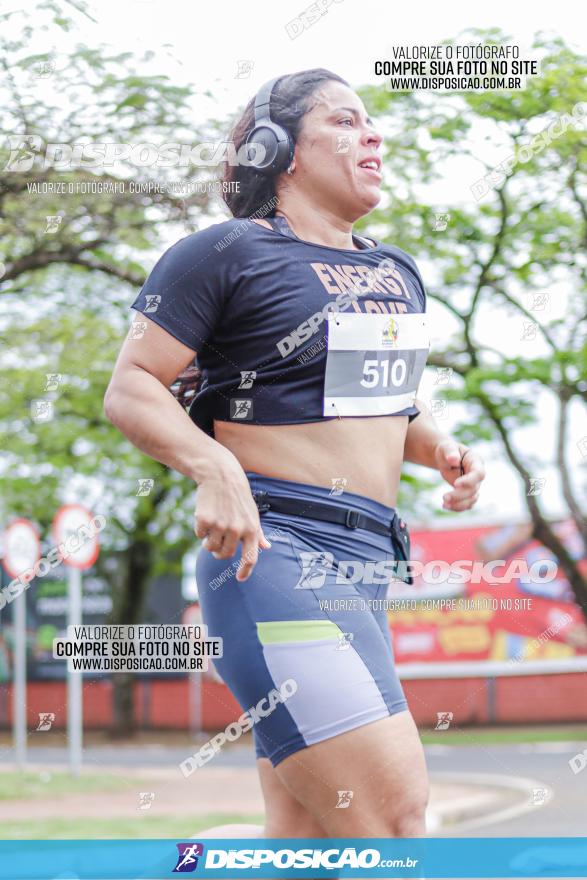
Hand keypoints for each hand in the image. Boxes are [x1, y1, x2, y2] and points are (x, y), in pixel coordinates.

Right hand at [194, 451, 270, 581]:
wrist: (221, 475)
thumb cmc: (238, 496)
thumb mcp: (252, 513)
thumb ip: (258, 532)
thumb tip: (266, 547)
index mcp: (251, 529)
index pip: (251, 557)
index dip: (245, 571)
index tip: (240, 578)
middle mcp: (237, 529)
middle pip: (226, 555)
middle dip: (220, 553)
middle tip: (218, 543)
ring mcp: (220, 526)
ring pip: (211, 547)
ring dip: (209, 542)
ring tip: (212, 526)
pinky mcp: (205, 521)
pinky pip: (199, 535)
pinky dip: (200, 529)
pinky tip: (205, 515)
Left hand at [434, 440, 484, 511]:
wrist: (446, 457)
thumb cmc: (447, 450)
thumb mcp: (447, 447)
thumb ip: (451, 451)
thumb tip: (453, 459)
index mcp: (476, 461)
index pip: (479, 473)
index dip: (469, 480)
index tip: (455, 484)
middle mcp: (478, 475)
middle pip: (474, 489)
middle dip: (459, 495)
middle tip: (444, 497)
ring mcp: (474, 485)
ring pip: (472, 499)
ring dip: (459, 504)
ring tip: (444, 504)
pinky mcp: (468, 493)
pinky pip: (467, 504)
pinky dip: (457, 507)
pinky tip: (445, 506)